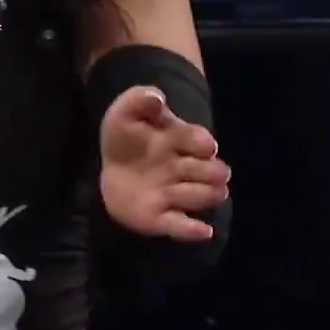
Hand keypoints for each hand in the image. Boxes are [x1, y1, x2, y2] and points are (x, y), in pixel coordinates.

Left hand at [98, 86, 229, 241]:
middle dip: (214, 173)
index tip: (205, 146)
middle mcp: (183, 168)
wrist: (111, 163)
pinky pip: (178, 225)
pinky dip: (192, 231)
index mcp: (179, 141)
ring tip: (214, 193)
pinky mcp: (158, 217)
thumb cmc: (126, 135)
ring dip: (206, 195)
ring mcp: (172, 194)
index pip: (200, 141)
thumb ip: (140, 99)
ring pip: (200, 196)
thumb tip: (157, 98)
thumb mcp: (126, 110)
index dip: (204, 144)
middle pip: (210, 172)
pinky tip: (205, 231)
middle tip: (217, 174)